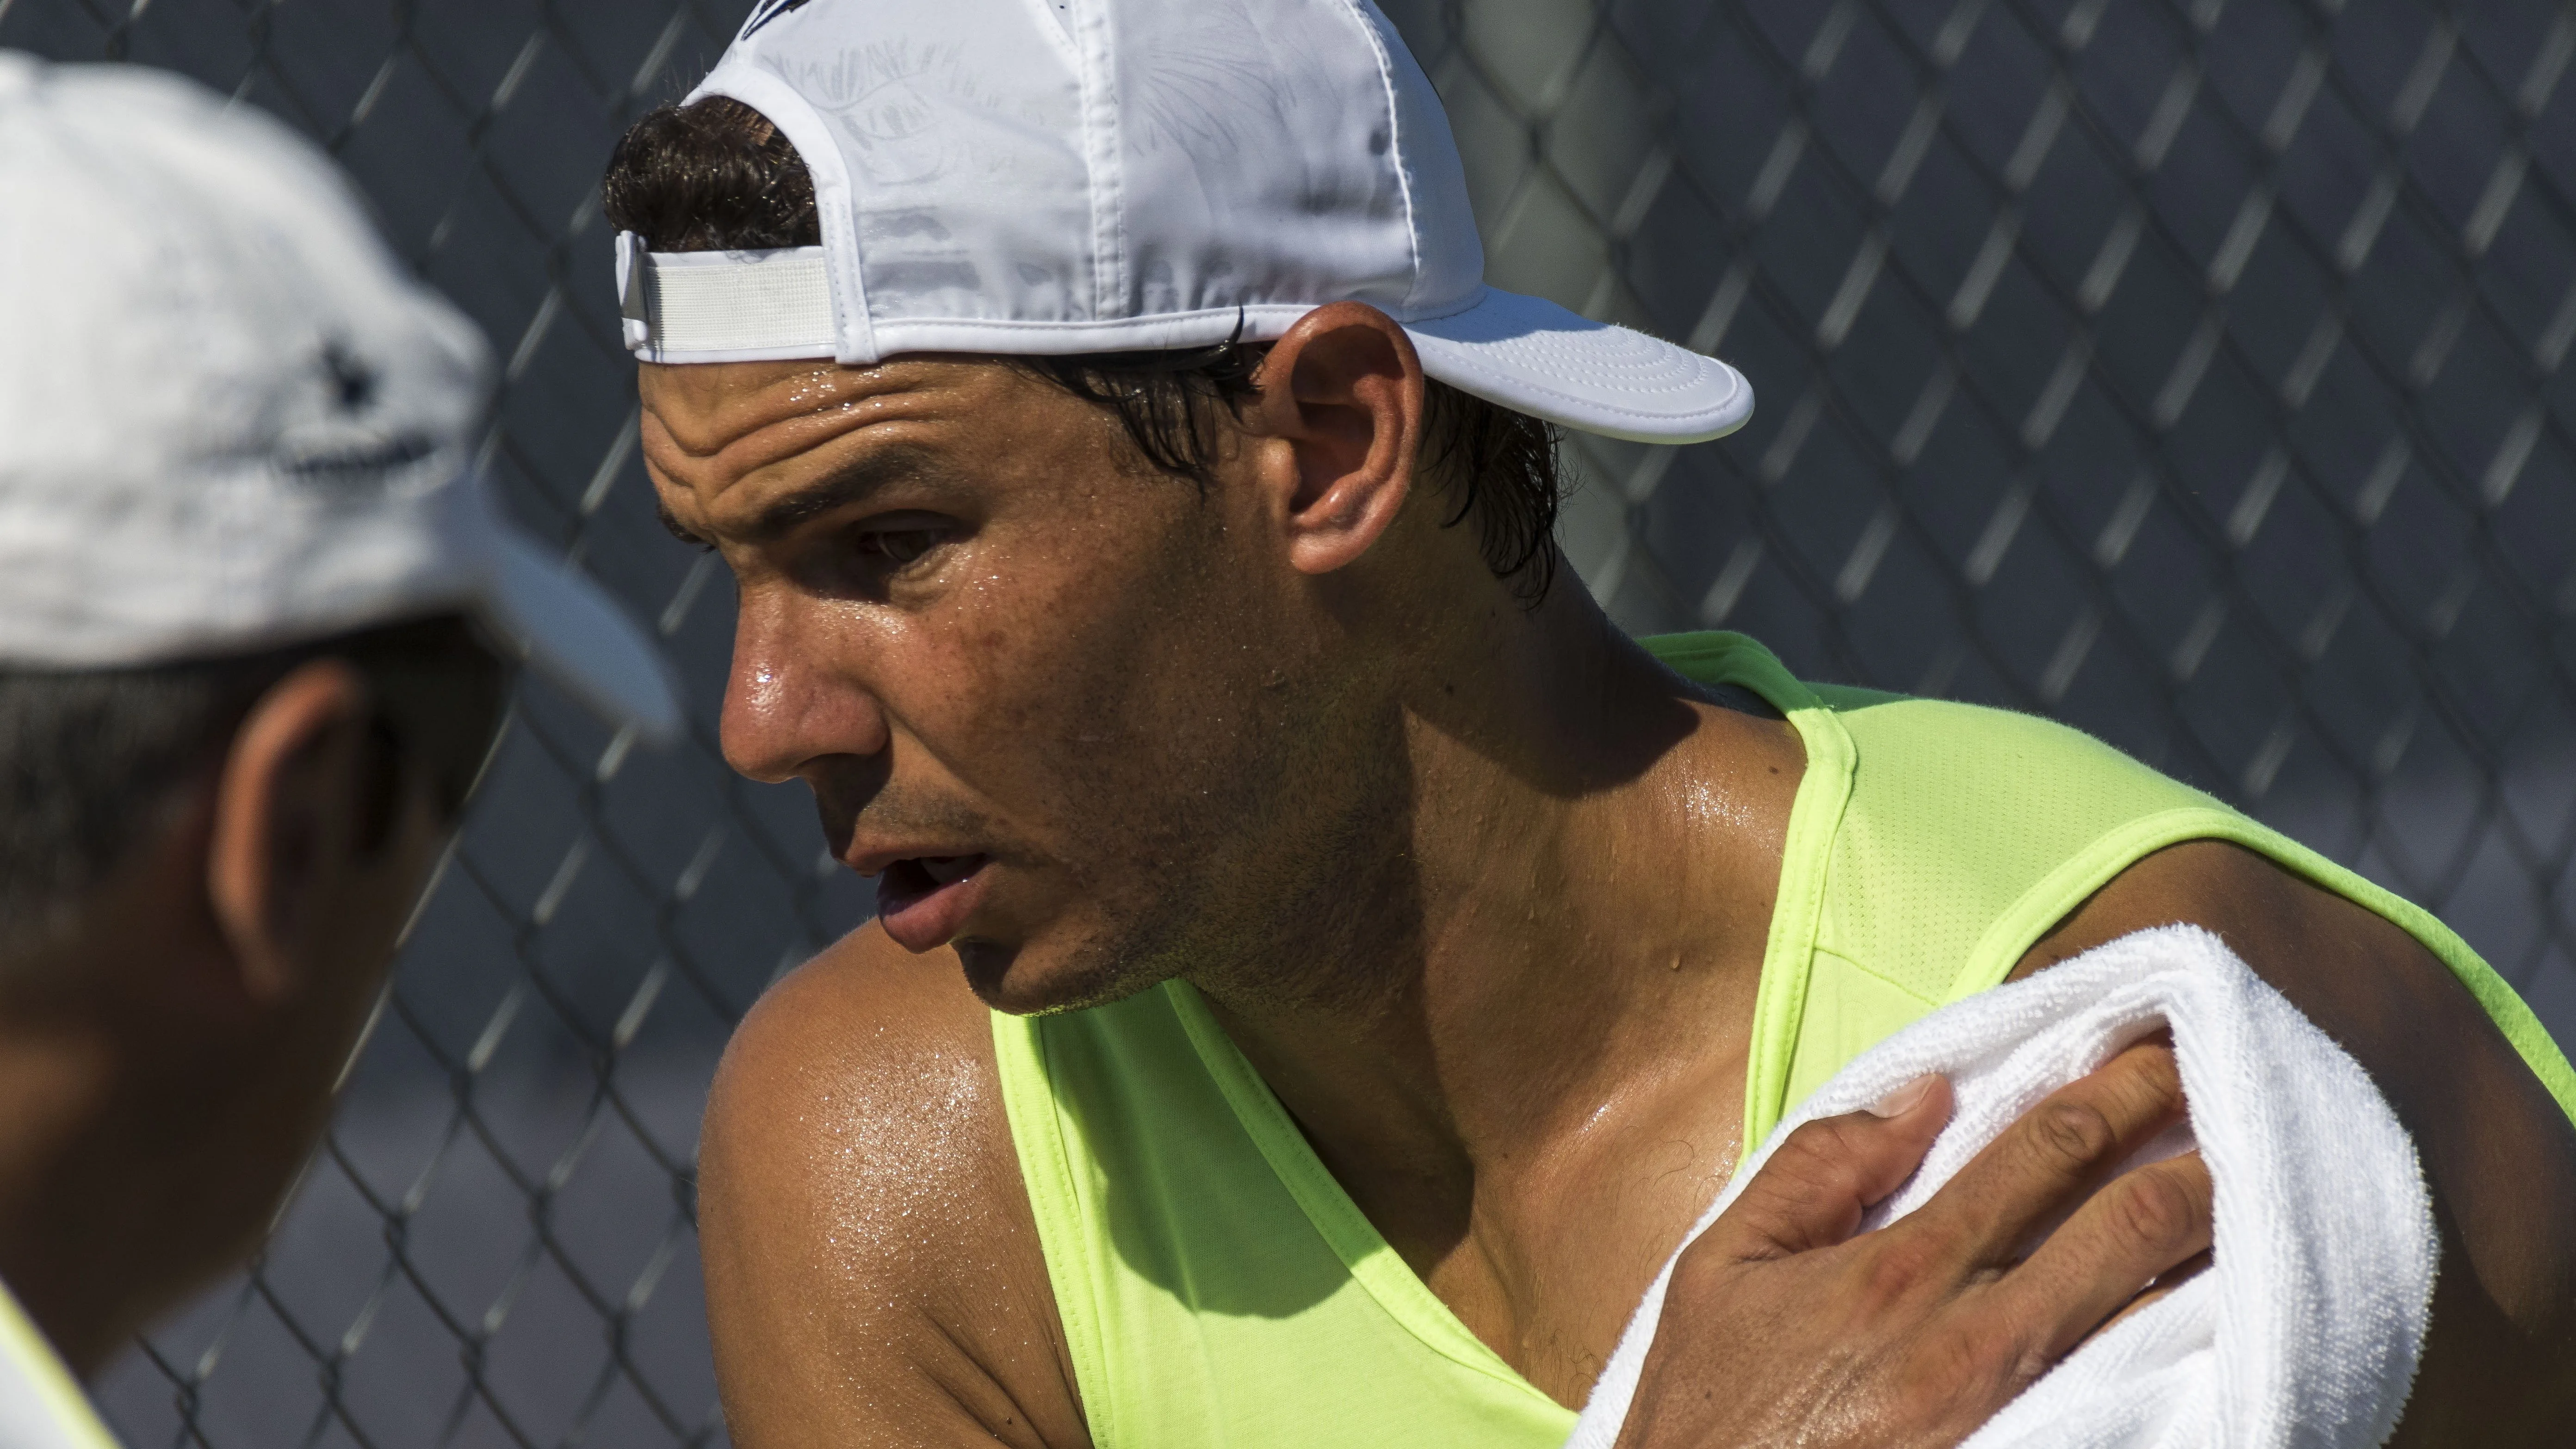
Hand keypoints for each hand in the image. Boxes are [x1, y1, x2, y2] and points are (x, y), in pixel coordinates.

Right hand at [1611, 1041, 2211, 1448]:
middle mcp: (1976, 1334)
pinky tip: (2237, 1323)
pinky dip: (2201, 1356)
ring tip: (2267, 1197)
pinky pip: (2144, 1403)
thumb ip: (1815, 1171)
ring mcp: (2018, 1413)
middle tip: (2249, 1103)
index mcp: (1902, 1266)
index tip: (2168, 1050)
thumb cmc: (1710, 1409)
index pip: (2045, 1150)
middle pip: (2129, 1222)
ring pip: (2158, 1311)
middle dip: (2198, 1150)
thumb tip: (1921, 1097)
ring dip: (2220, 1246)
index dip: (2121, 1089)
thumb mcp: (1720, 1267)